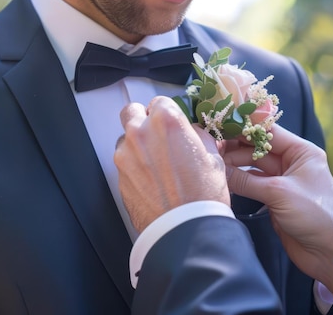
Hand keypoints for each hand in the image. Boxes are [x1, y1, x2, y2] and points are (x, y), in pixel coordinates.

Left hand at [114, 96, 229, 232]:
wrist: (185, 230)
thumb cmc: (203, 196)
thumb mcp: (213, 158)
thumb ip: (197, 137)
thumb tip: (191, 133)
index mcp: (167, 122)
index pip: (161, 101)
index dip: (168, 113)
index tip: (173, 125)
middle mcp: (141, 133)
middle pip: (132, 112)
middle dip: (143, 120)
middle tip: (158, 137)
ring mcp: (125, 155)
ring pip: (125, 139)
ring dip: (137, 147)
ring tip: (157, 167)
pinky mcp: (119, 177)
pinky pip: (124, 164)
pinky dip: (134, 168)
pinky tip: (152, 182)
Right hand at [222, 125, 332, 291]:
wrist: (328, 252)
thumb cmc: (314, 215)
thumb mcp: (279, 193)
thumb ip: (246, 180)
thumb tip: (217, 168)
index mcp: (302, 152)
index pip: (268, 133)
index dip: (244, 129)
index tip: (219, 126)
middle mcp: (292, 162)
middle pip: (257, 149)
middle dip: (235, 148)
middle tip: (210, 148)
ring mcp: (282, 180)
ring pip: (252, 167)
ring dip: (234, 165)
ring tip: (212, 163)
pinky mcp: (274, 198)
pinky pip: (252, 184)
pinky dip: (238, 182)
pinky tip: (222, 179)